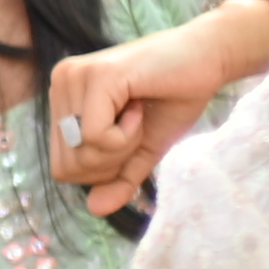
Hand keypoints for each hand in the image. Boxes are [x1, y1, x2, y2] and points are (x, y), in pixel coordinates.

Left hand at [47, 25, 231, 219]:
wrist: (208, 59)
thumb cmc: (174, 98)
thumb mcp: (143, 150)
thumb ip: (118, 179)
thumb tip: (94, 209)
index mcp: (63, 100)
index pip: (63, 168)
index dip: (102, 170)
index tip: (130, 135)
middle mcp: (60, 84)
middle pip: (67, 167)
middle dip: (111, 162)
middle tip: (136, 125)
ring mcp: (73, 78)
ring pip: (81, 153)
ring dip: (122, 147)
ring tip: (138, 113)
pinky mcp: (96, 77)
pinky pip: (97, 137)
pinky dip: (127, 134)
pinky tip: (139, 106)